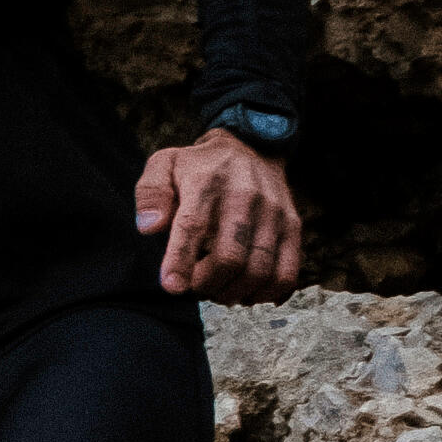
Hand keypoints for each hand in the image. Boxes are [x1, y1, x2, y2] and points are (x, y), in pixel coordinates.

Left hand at [139, 126, 304, 299]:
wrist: (251, 147)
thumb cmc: (199, 167)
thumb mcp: (165, 165)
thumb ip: (151, 193)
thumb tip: (149, 227)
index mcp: (206, 181)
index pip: (193, 226)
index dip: (181, 261)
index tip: (172, 286)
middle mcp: (245, 195)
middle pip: (230, 257)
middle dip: (207, 284)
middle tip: (196, 286)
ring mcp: (273, 212)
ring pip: (259, 270)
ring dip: (233, 293)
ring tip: (218, 290)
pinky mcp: (292, 226)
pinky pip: (287, 273)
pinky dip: (265, 294)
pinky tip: (246, 293)